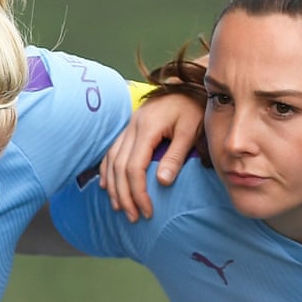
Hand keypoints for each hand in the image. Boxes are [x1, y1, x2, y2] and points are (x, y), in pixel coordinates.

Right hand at [99, 90, 204, 220]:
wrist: (189, 84)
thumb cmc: (194, 106)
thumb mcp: (191, 129)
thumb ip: (176, 155)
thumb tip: (162, 182)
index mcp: (146, 127)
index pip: (134, 167)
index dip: (138, 193)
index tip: (147, 211)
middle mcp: (131, 128)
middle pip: (119, 169)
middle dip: (125, 196)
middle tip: (134, 217)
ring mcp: (126, 128)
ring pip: (111, 163)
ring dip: (114, 188)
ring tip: (120, 208)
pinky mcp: (127, 130)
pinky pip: (110, 154)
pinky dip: (107, 173)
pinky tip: (108, 187)